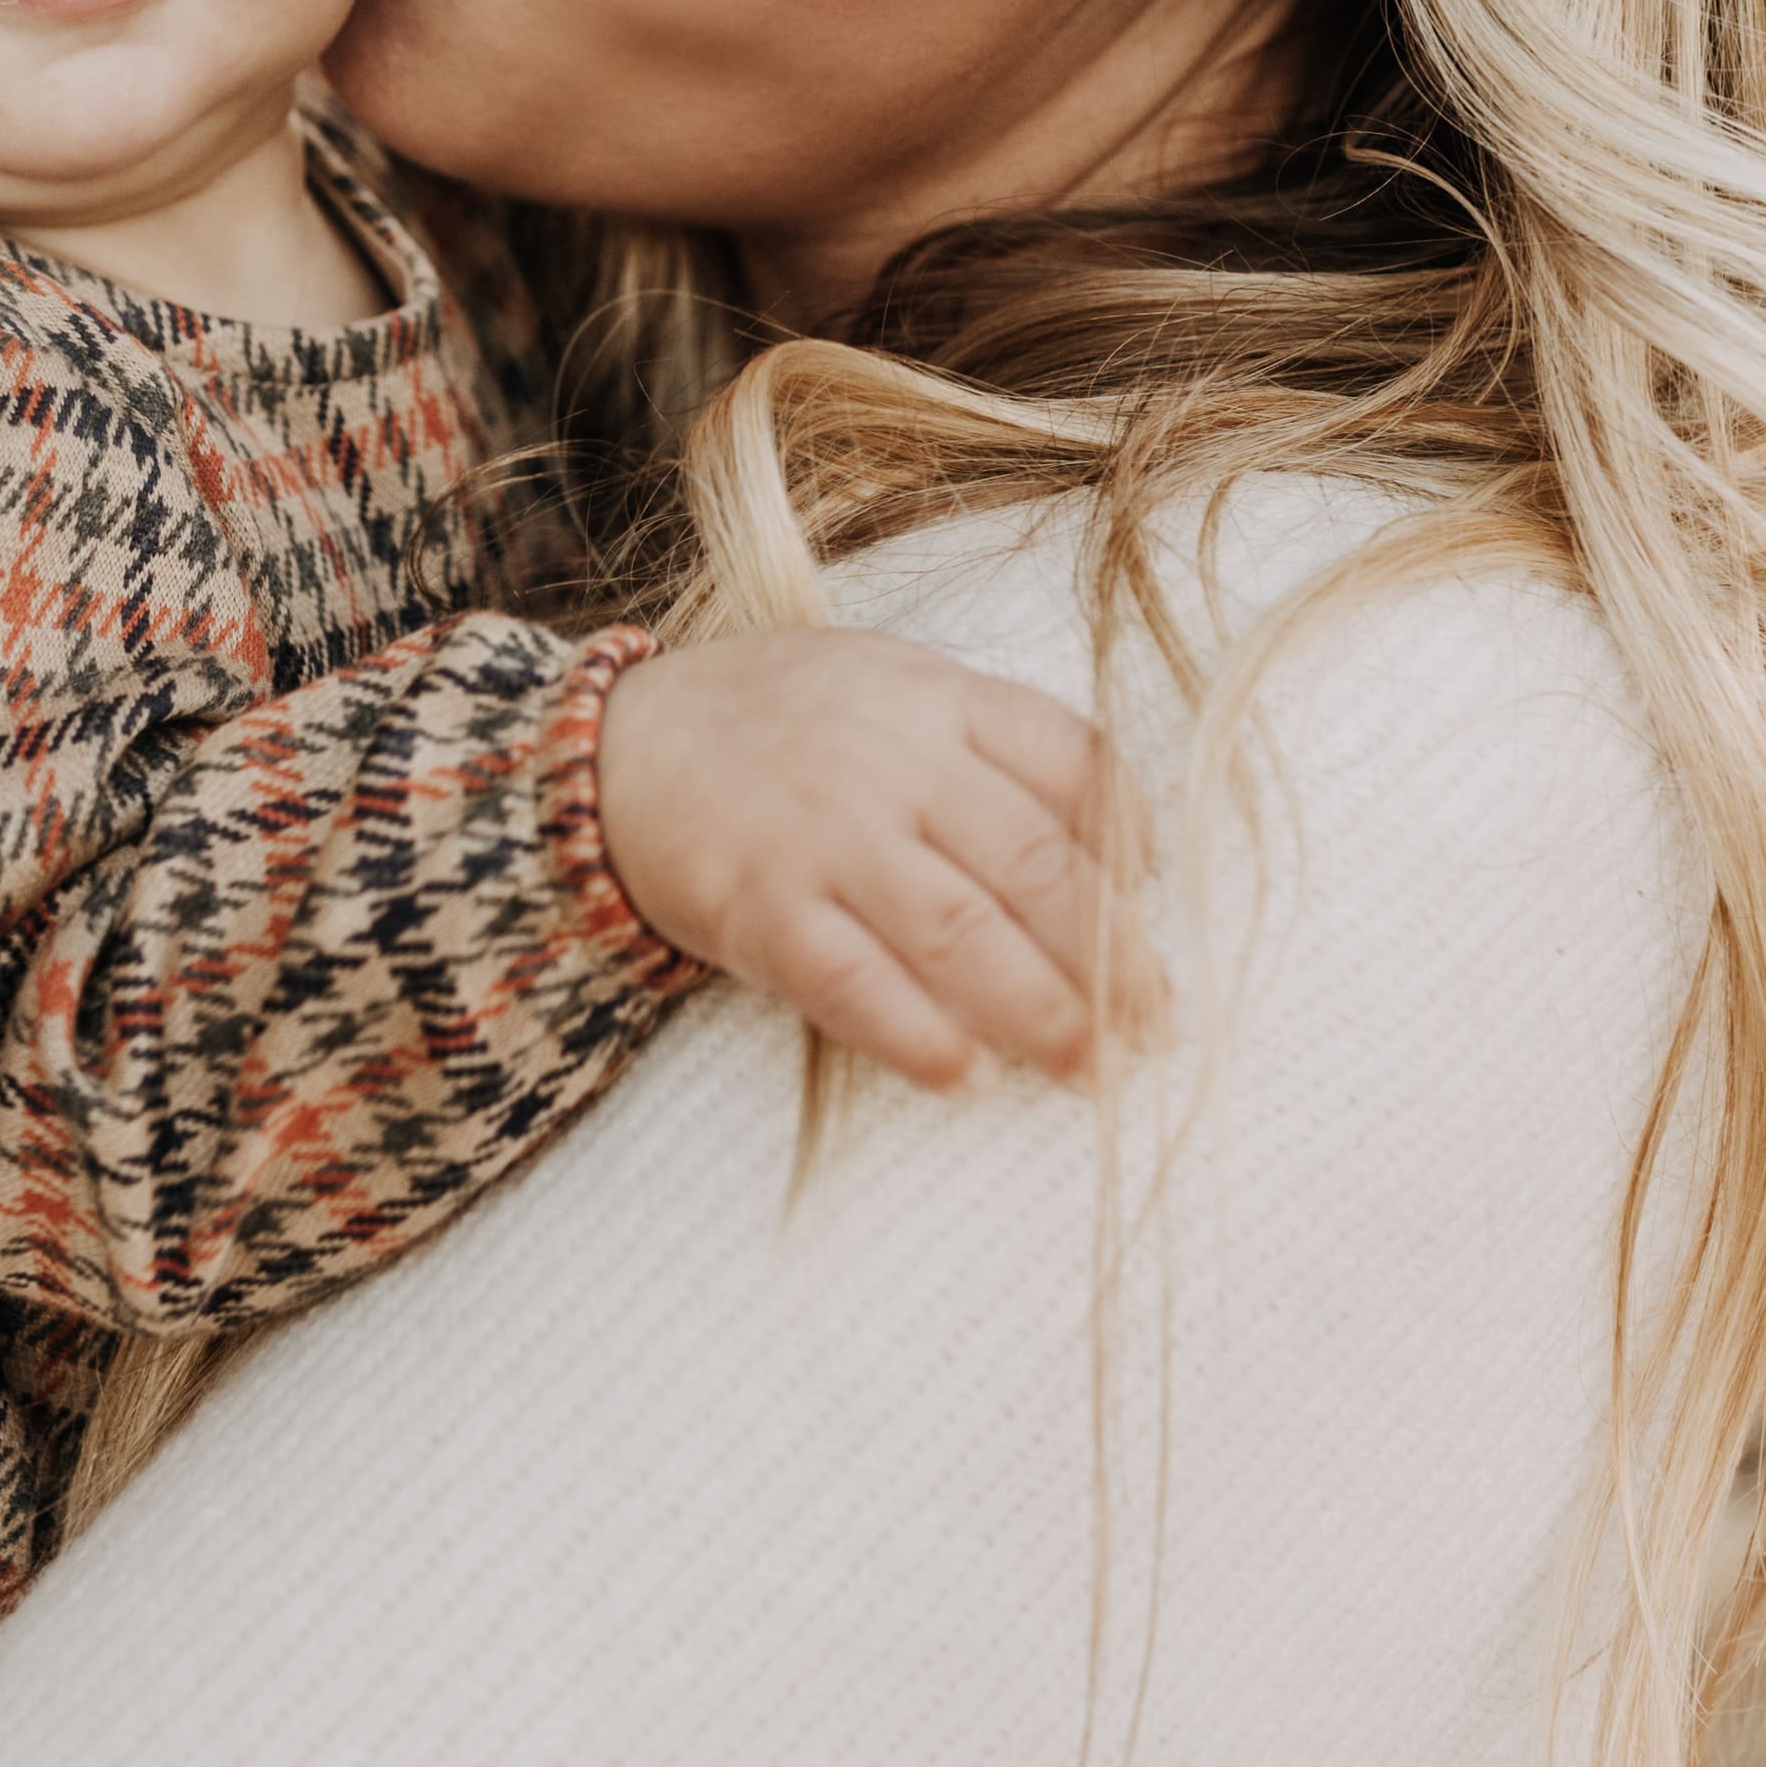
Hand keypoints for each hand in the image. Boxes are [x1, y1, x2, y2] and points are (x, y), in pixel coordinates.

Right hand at [590, 629, 1143, 1089]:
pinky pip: (854, 985)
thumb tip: (1118, 846)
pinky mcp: (759, 909)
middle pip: (1036, 865)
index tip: (1158, 908)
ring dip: (1043, 1014)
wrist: (606, 749)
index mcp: (936, 697)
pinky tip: (969, 1080)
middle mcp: (889, 761)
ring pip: (962, 933)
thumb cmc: (774, 725)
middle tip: (1159, 1026)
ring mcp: (823, 836)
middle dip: (1116, 957)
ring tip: (1094, 1073)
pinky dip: (919, 1039)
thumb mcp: (886, 686)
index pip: (1075, 762)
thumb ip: (989, 745)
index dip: (1135, 845)